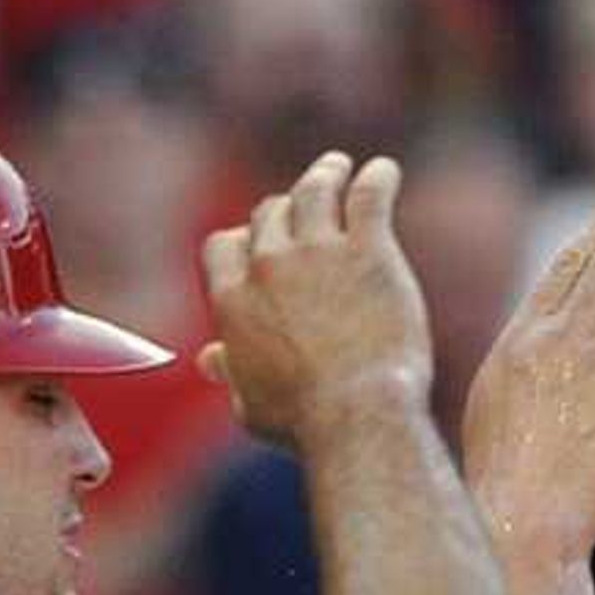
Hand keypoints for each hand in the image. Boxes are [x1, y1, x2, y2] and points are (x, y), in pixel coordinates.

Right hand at [200, 151, 433, 447]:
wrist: (358, 417)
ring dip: (326, 173)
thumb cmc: (304, 425)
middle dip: (286, 209)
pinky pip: (369, 193)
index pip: (226, 244)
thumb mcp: (251, 406)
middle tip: (307, 208)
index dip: (244, 240)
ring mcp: (319, 251)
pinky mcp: (369, 249)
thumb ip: (231, 373)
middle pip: (271, 213)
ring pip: (314, 188)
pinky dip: (377, 178)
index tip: (262, 243)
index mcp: (234, 298)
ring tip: (339, 168)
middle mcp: (269, 264)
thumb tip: (209, 360)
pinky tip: (386, 173)